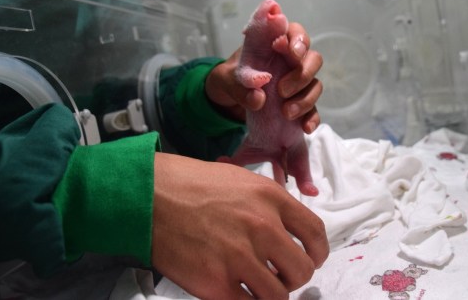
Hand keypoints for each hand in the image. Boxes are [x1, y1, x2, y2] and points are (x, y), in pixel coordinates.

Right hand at [152, 152, 328, 298]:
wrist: (149, 195)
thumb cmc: (191, 184)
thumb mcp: (241, 179)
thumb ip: (269, 204)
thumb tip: (288, 229)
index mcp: (271, 198)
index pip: (315, 233)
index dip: (318, 252)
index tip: (312, 258)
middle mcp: (262, 227)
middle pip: (303, 270)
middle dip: (295, 277)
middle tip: (280, 275)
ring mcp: (239, 257)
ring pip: (280, 295)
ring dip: (273, 294)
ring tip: (259, 287)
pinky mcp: (215, 283)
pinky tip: (239, 294)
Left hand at [205, 22, 322, 133]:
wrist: (229, 101)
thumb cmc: (231, 78)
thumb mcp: (225, 79)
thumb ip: (239, 86)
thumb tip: (259, 98)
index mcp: (274, 44)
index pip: (295, 33)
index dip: (299, 40)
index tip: (292, 53)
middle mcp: (291, 61)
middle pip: (313, 59)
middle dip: (302, 74)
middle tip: (282, 90)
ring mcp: (298, 83)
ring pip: (315, 84)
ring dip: (305, 99)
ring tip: (286, 113)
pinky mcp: (299, 104)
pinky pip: (313, 110)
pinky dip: (312, 118)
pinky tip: (306, 127)